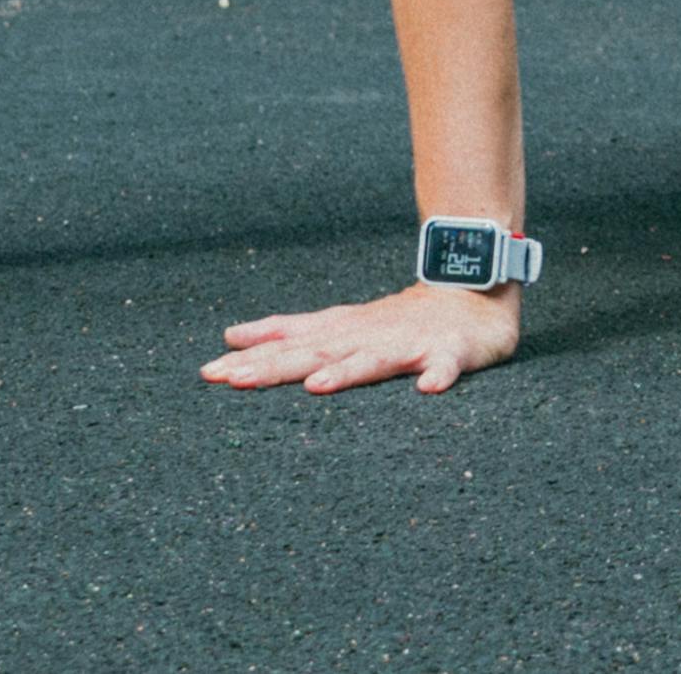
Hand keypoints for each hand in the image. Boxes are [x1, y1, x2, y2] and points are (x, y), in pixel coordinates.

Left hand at [202, 282, 520, 394]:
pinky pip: (446, 367)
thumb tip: (230, 337)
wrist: (469, 290)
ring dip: (347, 372)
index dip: (251, 360)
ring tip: (317, 387)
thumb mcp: (337, 324)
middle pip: (319, 353)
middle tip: (237, 380)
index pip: (289, 347)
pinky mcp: (450, 352)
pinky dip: (439, 376)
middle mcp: (367, 337)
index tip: (210, 373)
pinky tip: (428, 390)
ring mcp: (409, 344)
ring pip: (374, 360)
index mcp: (341, 333)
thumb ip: (287, 333)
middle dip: (278, 367)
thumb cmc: (397, 319)